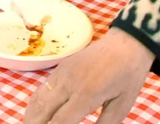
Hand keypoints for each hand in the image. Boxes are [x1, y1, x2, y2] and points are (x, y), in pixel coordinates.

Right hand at [23, 27, 154, 123]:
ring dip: (32, 116)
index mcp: (87, 94)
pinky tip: (35, 113)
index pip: (61, 121)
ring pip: (38, 99)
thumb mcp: (122, 106)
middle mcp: (69, 82)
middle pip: (44, 111)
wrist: (125, 44)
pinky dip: (35, 104)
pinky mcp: (60, 67)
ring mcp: (62, 73)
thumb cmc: (128, 77)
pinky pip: (42, 88)